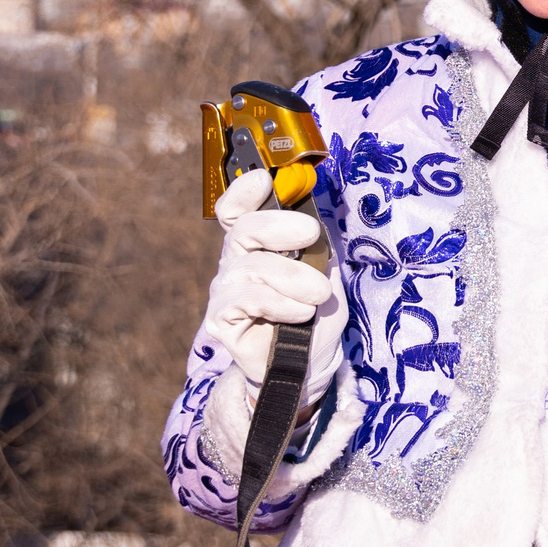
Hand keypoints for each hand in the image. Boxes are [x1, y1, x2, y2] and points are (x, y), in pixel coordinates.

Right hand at [198, 167, 344, 404]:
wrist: (310, 365)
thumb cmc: (316, 313)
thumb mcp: (325, 271)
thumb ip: (315, 243)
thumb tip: (312, 216)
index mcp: (257, 244)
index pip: (237, 210)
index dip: (243, 191)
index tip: (263, 181)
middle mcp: (236, 262)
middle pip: (244, 230)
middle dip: (280, 226)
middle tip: (311, 237)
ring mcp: (226, 290)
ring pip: (251, 268)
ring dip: (293, 279)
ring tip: (317, 296)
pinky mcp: (222, 320)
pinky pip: (246, 300)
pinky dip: (280, 304)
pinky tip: (299, 314)